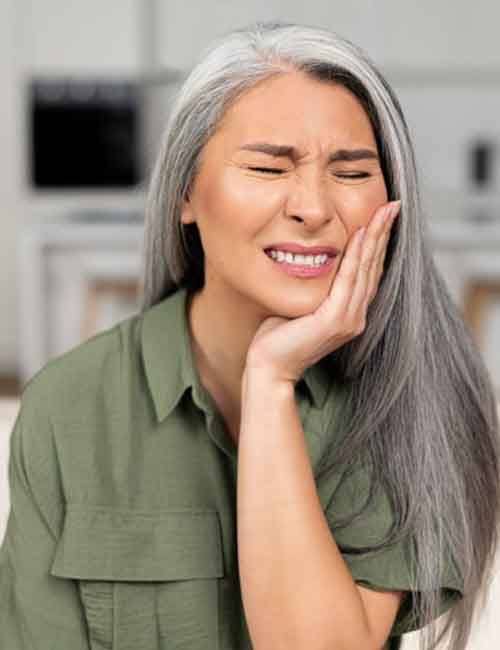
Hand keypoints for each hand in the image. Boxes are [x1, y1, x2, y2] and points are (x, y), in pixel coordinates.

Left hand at [244, 200, 400, 383]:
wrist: (270, 366)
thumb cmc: (279, 335)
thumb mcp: (301, 303)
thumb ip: (314, 284)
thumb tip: (308, 258)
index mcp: (350, 312)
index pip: (369, 271)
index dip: (379, 243)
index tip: (385, 216)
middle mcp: (355, 315)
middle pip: (375, 267)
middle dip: (384, 233)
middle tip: (393, 205)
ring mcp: (348, 319)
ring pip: (366, 270)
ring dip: (376, 238)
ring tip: (383, 212)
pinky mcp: (335, 320)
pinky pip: (349, 281)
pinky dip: (356, 256)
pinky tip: (360, 234)